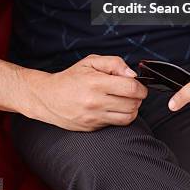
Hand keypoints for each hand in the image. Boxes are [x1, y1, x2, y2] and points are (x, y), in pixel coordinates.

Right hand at [25, 54, 147, 130]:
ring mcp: (94, 117)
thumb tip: (132, 74)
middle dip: (138, 97)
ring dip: (133, 108)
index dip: (140, 86)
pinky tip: (115, 108)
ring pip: (128, 117)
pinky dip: (122, 116)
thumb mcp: (90, 62)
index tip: (138, 84)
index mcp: (96, 83)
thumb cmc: (71, 77)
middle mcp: (95, 102)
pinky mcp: (93, 127)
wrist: (48, 97)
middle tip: (132, 91)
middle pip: (133, 104)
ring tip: (125, 100)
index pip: (131, 88)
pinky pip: (117, 124)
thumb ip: (114, 63)